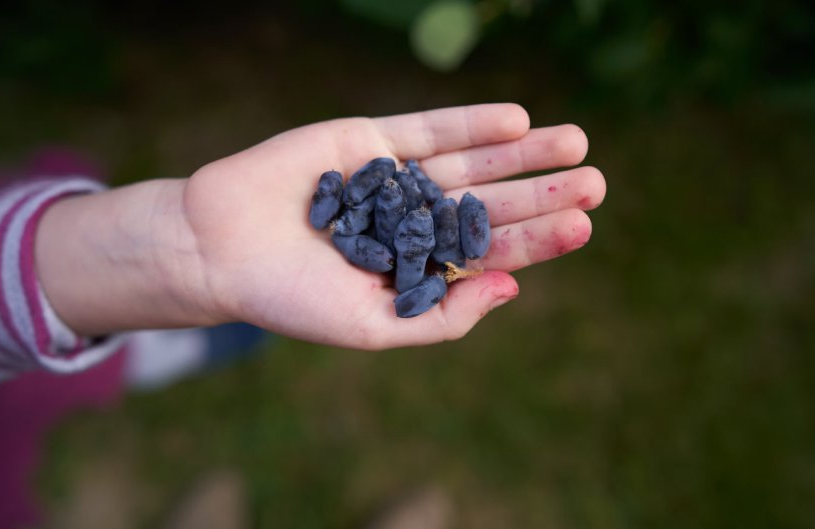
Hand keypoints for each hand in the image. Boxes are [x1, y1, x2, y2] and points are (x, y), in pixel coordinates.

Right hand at [183, 103, 604, 348]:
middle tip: (596, 182)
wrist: (218, 249)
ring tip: (575, 141)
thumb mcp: (374, 327)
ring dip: (523, 154)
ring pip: (472, 162)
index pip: (490, 252)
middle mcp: (416, 220)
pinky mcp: (371, 139)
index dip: (537, 240)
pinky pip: (430, 128)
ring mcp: (397, 177)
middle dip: (543, 194)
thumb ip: (443, 316)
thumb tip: (511, 289)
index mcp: (419, 267)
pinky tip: (517, 121)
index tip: (582, 225)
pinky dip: (472, 124)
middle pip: (492, 205)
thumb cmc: (292, 300)